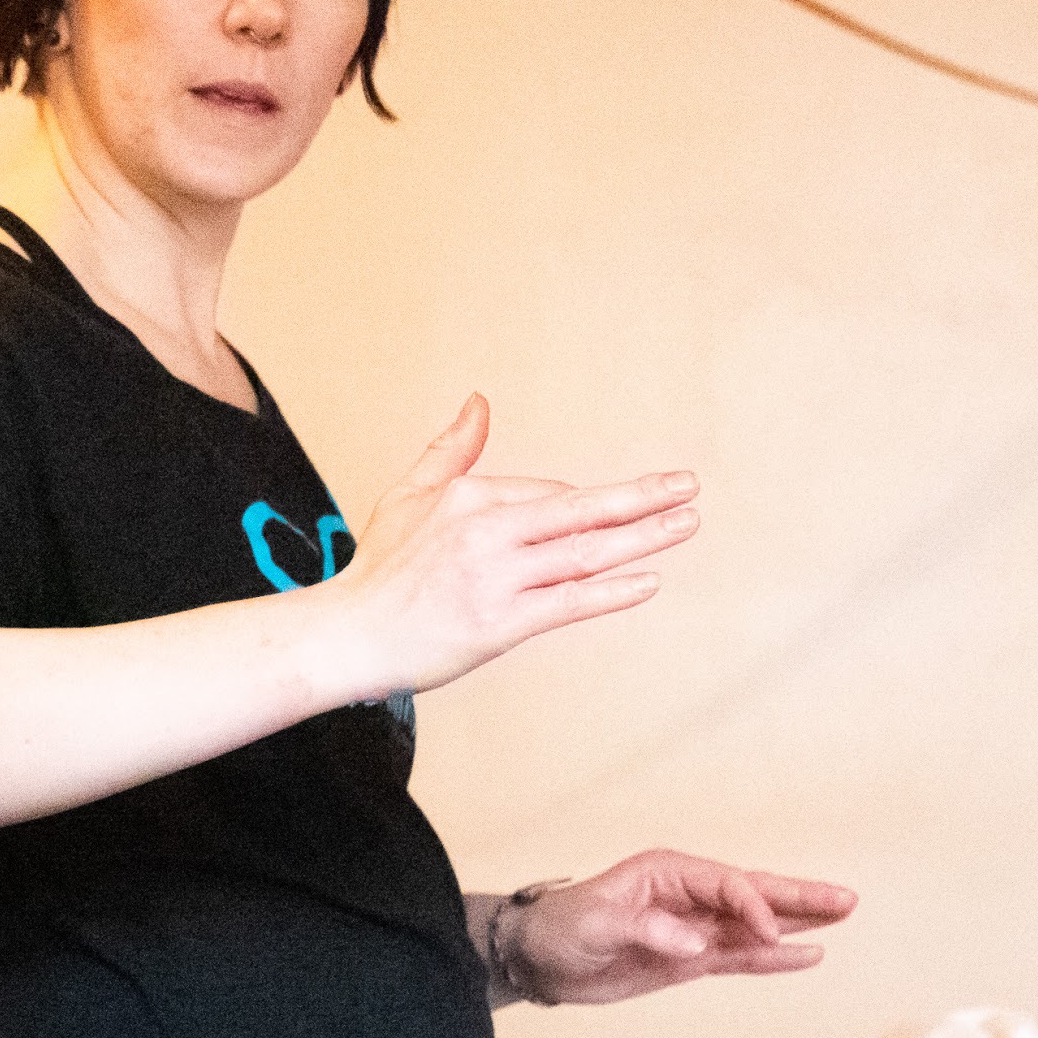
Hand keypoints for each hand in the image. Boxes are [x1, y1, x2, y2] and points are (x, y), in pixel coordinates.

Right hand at [331, 395, 701, 696]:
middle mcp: (484, 533)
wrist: (349, 636)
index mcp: (467, 497)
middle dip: (642, 497)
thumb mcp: (409, 495)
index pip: (547, 495)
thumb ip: (452, 449)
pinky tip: (647, 581)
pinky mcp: (499, 625)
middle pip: (579, 511)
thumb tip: (480, 401)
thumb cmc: (379, 569)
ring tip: (685, 523)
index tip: (595, 524)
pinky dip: (610, 592)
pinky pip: (568, 604)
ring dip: (642, 538)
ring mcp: (494, 579)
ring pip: (583, 554)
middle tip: (688, 486)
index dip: (576, 511)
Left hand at [504, 849, 857, 1005]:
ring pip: (755, 925)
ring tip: (843, 915)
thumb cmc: (561, 928)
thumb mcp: (596, 924)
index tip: (769, 934)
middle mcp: (686, 895)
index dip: (753, 907)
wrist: (539, 959)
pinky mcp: (690, 959)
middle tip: (848, 899)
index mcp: (666, 872)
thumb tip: (696, 944)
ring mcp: (692, 927)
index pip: (726, 885)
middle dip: (799, 896)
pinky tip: (808, 954)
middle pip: (753, 893)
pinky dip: (773, 957)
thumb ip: (647, 930)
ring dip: (797, 923)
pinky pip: (740, 956)